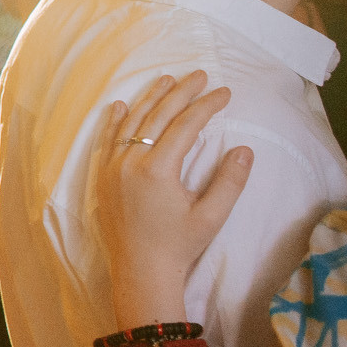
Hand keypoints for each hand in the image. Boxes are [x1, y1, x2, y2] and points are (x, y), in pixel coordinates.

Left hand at [94, 72, 252, 324]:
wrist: (140, 270)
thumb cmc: (178, 245)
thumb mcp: (211, 216)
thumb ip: (229, 181)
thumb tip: (245, 148)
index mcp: (158, 169)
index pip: (185, 125)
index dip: (206, 106)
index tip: (224, 92)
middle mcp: (130, 162)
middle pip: (158, 116)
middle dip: (181, 92)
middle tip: (201, 75)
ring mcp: (112, 167)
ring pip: (132, 123)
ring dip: (151, 98)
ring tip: (168, 80)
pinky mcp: (101, 176)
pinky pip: (107, 139)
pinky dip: (116, 120)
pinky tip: (123, 104)